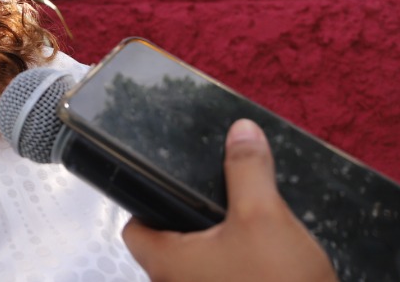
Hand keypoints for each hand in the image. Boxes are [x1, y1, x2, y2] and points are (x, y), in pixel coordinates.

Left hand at [121, 118, 336, 281]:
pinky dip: (236, 267)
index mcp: (166, 263)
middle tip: (220, 202)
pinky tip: (265, 258)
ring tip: (247, 227)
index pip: (135, 228)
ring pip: (199, 266)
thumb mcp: (264, 216)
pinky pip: (222, 279)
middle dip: (193, 223)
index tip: (169, 185)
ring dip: (218, 247)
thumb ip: (247, 170)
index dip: (147, 203)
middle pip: (169, 246)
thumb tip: (241, 132)